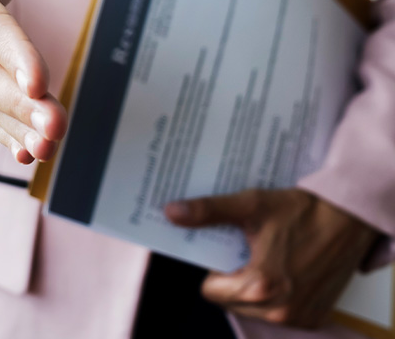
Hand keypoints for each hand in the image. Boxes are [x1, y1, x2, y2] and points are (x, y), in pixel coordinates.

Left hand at [165, 188, 378, 327]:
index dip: (211, 267)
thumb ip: (208, 211)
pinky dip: (276, 294)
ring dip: (252, 286)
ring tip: (262, 254)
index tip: (220, 247)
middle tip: (242, 247)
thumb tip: (172, 212)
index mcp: (259, 286)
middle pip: (231, 301)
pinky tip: (283, 265)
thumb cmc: (300, 209)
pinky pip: (280, 312)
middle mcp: (280, 311)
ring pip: (253, 309)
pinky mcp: (316, 316)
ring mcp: (300, 317)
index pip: (210, 291)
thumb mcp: (250, 205)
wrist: (350, 217)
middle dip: (230, 276)